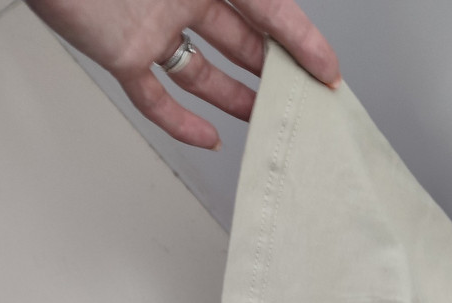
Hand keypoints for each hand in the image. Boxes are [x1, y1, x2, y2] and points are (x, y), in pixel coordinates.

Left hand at [25, 0, 340, 148]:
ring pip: (204, 72)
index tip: (329, 73)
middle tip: (303, 103)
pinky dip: (181, 122)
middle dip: (275, 73)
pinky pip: (155, 97)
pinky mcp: (122, 54)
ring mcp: (154, 28)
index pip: (268, 10)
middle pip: (241, 43)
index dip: (302, 42)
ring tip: (264, 122)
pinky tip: (208, 140)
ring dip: (235, 98)